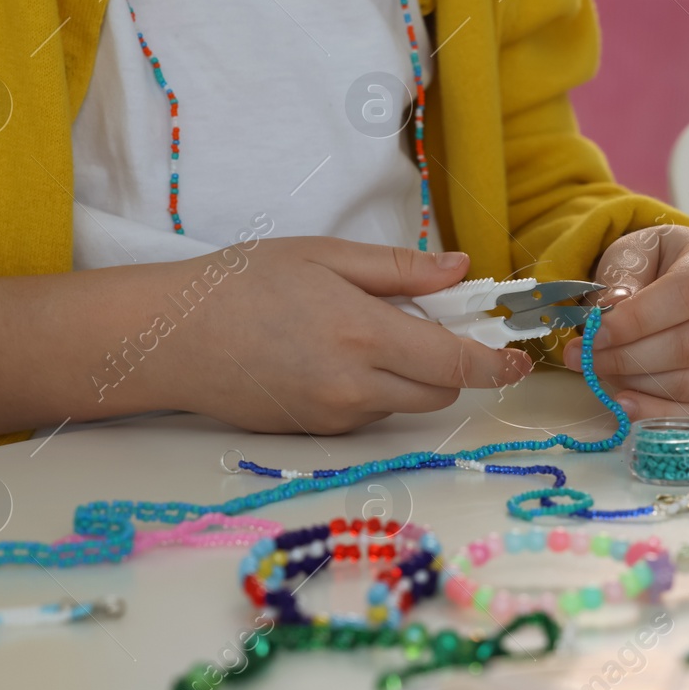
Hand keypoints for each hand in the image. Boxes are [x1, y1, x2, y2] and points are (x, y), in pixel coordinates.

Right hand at [169, 238, 532, 432]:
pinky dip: (372, 390)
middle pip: (439, 392)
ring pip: (405, 405)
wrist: (171, 338)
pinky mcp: (316, 434)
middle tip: (428, 325)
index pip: (455, 364)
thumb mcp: (324, 255)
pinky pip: (369, 415)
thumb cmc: (242, 284)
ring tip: (363, 333)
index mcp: (363, 334)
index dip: (495, 365)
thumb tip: (461, 270)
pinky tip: (330, 358)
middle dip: (450, 365)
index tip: (518, 359)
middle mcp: (355, 386)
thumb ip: (400, 268)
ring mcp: (335, 417)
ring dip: (409, 377)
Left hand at [562, 225, 688, 417]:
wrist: (684, 278)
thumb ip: (621, 278)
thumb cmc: (657, 263)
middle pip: (688, 346)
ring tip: (598, 372)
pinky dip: (657, 413)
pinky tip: (624, 405)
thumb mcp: (634, 252)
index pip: (685, 295)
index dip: (638, 320)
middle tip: (584, 357)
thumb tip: (608, 313)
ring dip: (637, 384)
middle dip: (628, 357)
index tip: (595, 333)